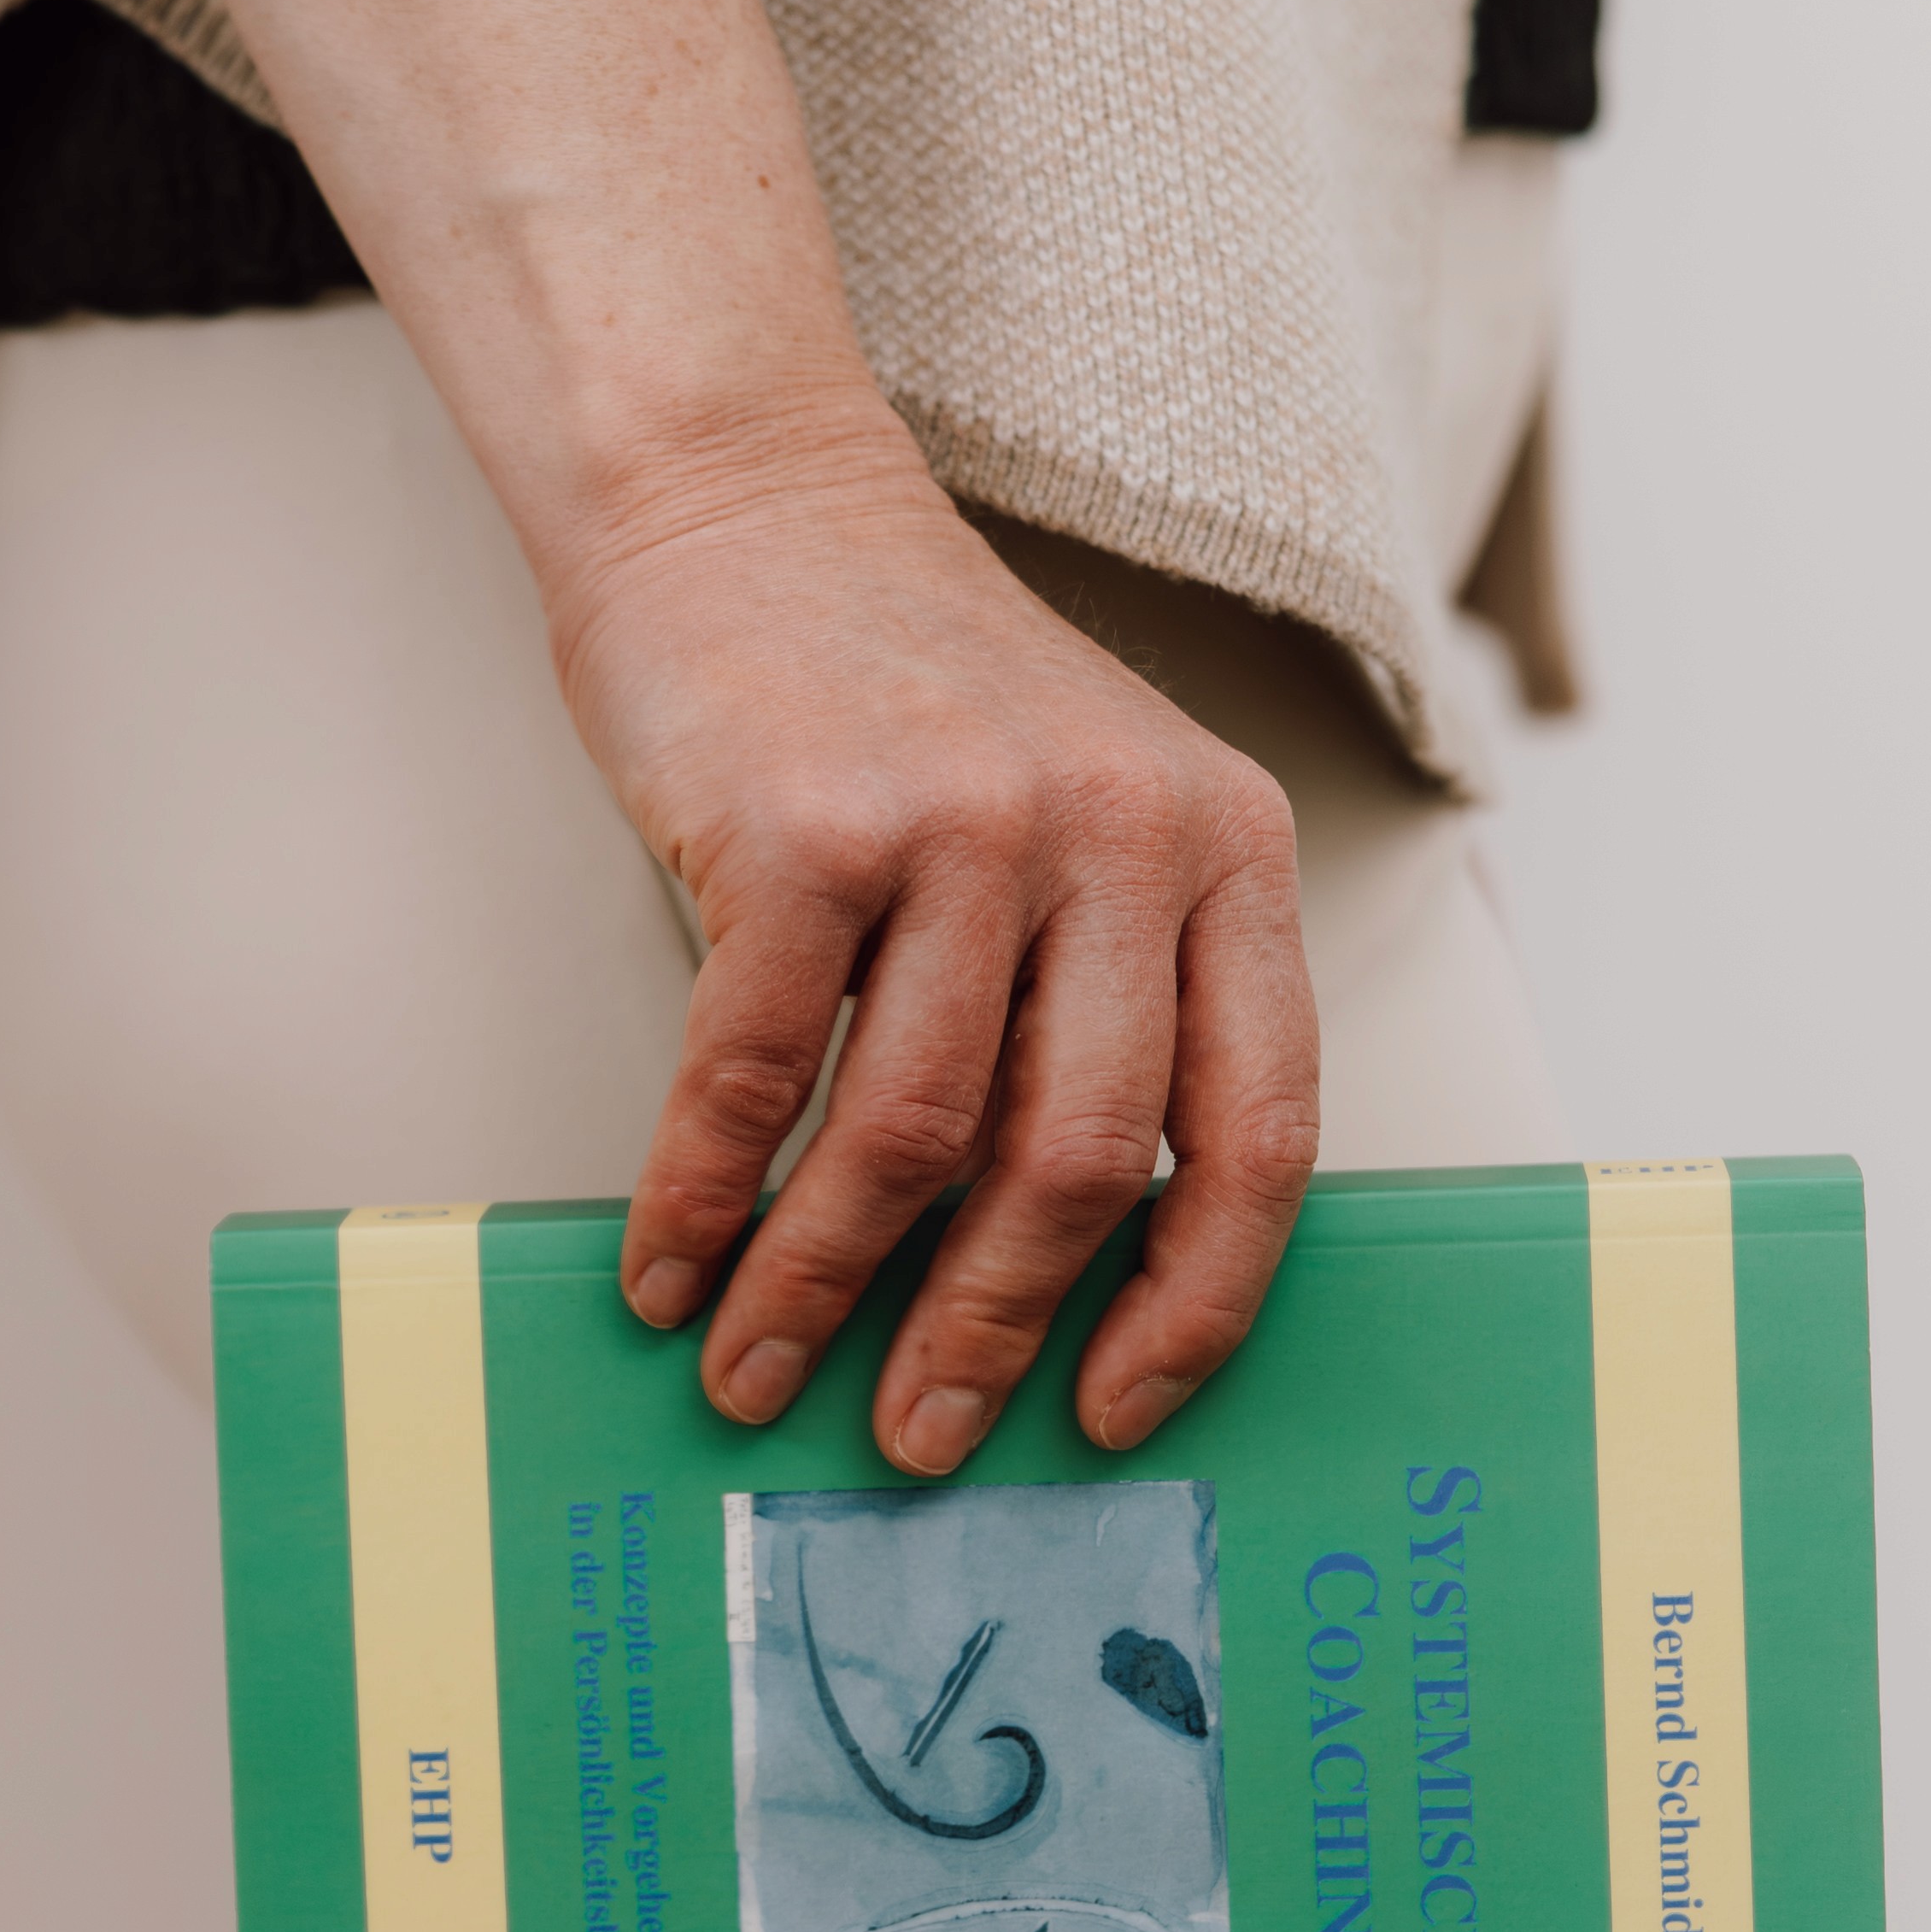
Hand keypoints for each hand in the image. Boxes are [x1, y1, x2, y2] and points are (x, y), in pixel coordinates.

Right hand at [49, 0, 1321, 1466]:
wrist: (740, 494)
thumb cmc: (907, 692)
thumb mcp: (1083, 814)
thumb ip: (1107, 996)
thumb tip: (1062, 1272)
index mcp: (1221, 848)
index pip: (1259, 1133)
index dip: (1196, 1305)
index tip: (1120, 1414)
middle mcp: (1116, 833)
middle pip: (1080, 1164)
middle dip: (992, 1335)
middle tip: (917, 1437)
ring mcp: (962, 825)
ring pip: (911, 1143)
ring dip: (823, 1292)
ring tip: (760, 1378)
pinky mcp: (801, 826)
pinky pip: (753, 1073)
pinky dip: (705, 1200)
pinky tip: (672, 1272)